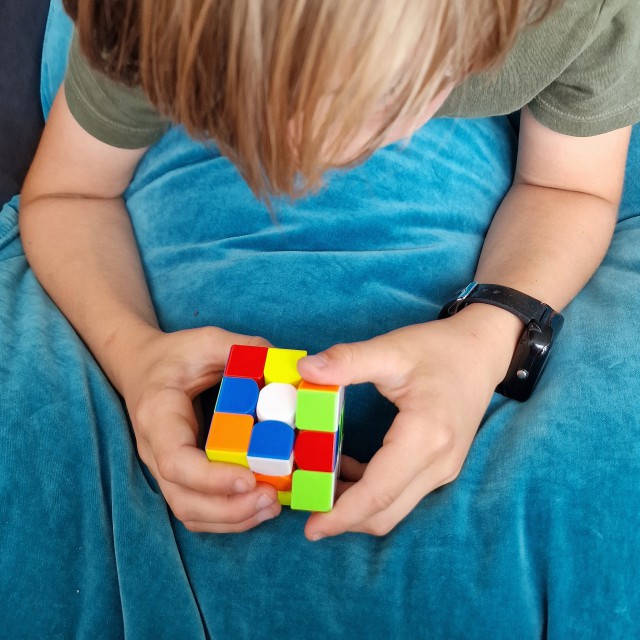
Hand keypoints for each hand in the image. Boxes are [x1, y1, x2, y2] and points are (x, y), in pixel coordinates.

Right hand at [121, 327, 281, 531]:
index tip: (250, 478)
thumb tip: (286, 363)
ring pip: (189, 512)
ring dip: (231, 519)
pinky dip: (226, 519)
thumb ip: (242, 348)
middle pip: (184, 499)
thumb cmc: (173, 355)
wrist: (141, 367)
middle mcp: (154, 450)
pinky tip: (258, 508)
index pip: (176, 460)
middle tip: (271, 498)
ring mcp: (163, 468)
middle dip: (229, 508)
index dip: (212, 477)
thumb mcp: (206, 340)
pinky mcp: (178, 477)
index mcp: (158, 416)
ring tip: (271, 507)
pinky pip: (196, 511)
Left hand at [297, 304, 522, 538]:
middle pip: (385, 512)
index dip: (342, 514)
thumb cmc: (438, 349)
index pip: (378, 492)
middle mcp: (439, 463)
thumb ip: (348, 361)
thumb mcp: (391, 349)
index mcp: (426, 436)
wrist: (482, 351)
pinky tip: (348, 467)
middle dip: (344, 518)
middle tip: (306, 504)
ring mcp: (444, 469)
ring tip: (320, 482)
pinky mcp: (442, 467)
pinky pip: (403, 494)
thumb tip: (305, 369)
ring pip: (394, 508)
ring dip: (357, 505)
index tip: (310, 528)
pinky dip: (372, 492)